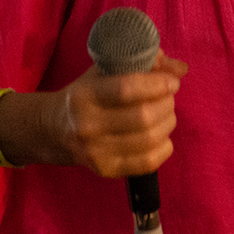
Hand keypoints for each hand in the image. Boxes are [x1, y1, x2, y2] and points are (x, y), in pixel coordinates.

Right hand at [51, 50, 188, 177]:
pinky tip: (162, 136)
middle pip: (143, 117)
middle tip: (169, 97)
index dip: (158, 84)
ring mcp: (96, 152)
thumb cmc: (86, 94)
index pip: (128, 89)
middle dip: (167, 104)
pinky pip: (147, 163)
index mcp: (86, 95)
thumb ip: (143, 63)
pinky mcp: (106, 171)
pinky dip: (164, 148)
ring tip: (166, 114)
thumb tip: (180, 68)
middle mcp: (88, 125)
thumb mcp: (105, 70)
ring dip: (168, 123)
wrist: (53, 130)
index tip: (171, 82)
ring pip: (149, 140)